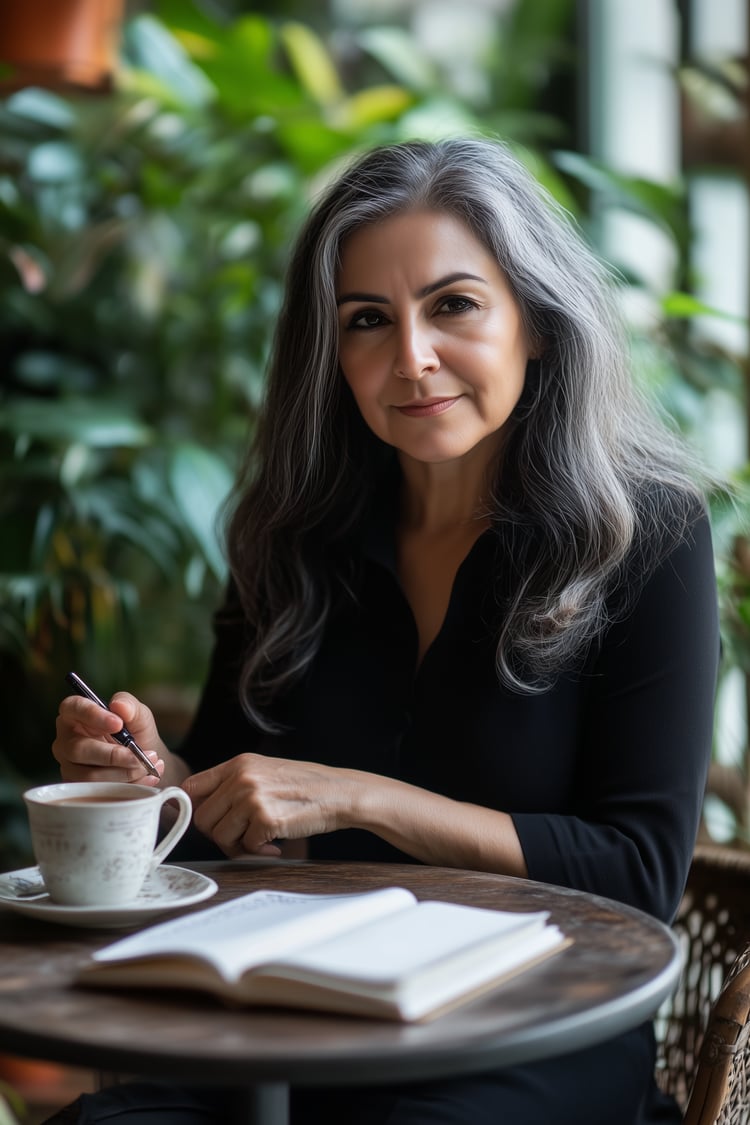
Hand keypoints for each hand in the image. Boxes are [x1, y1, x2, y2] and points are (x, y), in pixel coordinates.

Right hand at [52, 691, 164, 784]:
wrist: (145, 760)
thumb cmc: (135, 732)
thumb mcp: (138, 715)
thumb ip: (130, 705)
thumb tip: (118, 705)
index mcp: (75, 714)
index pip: (72, 708)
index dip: (92, 715)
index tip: (118, 724)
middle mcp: (66, 740)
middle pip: (78, 749)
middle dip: (113, 755)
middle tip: (139, 756)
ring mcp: (69, 766)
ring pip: (88, 775)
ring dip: (123, 773)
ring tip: (147, 766)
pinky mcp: (78, 787)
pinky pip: (97, 791)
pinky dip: (126, 785)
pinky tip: (145, 778)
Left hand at [183, 753, 356, 857]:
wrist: (339, 792)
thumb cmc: (303, 786)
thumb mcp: (264, 772)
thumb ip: (234, 785)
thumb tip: (202, 810)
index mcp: (238, 763)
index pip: (192, 787)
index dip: (193, 809)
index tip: (209, 822)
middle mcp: (241, 777)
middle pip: (202, 818)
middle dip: (219, 835)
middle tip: (241, 838)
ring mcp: (252, 797)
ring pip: (220, 836)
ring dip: (238, 846)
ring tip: (260, 842)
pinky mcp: (266, 819)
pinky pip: (245, 847)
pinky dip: (259, 853)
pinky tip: (275, 846)